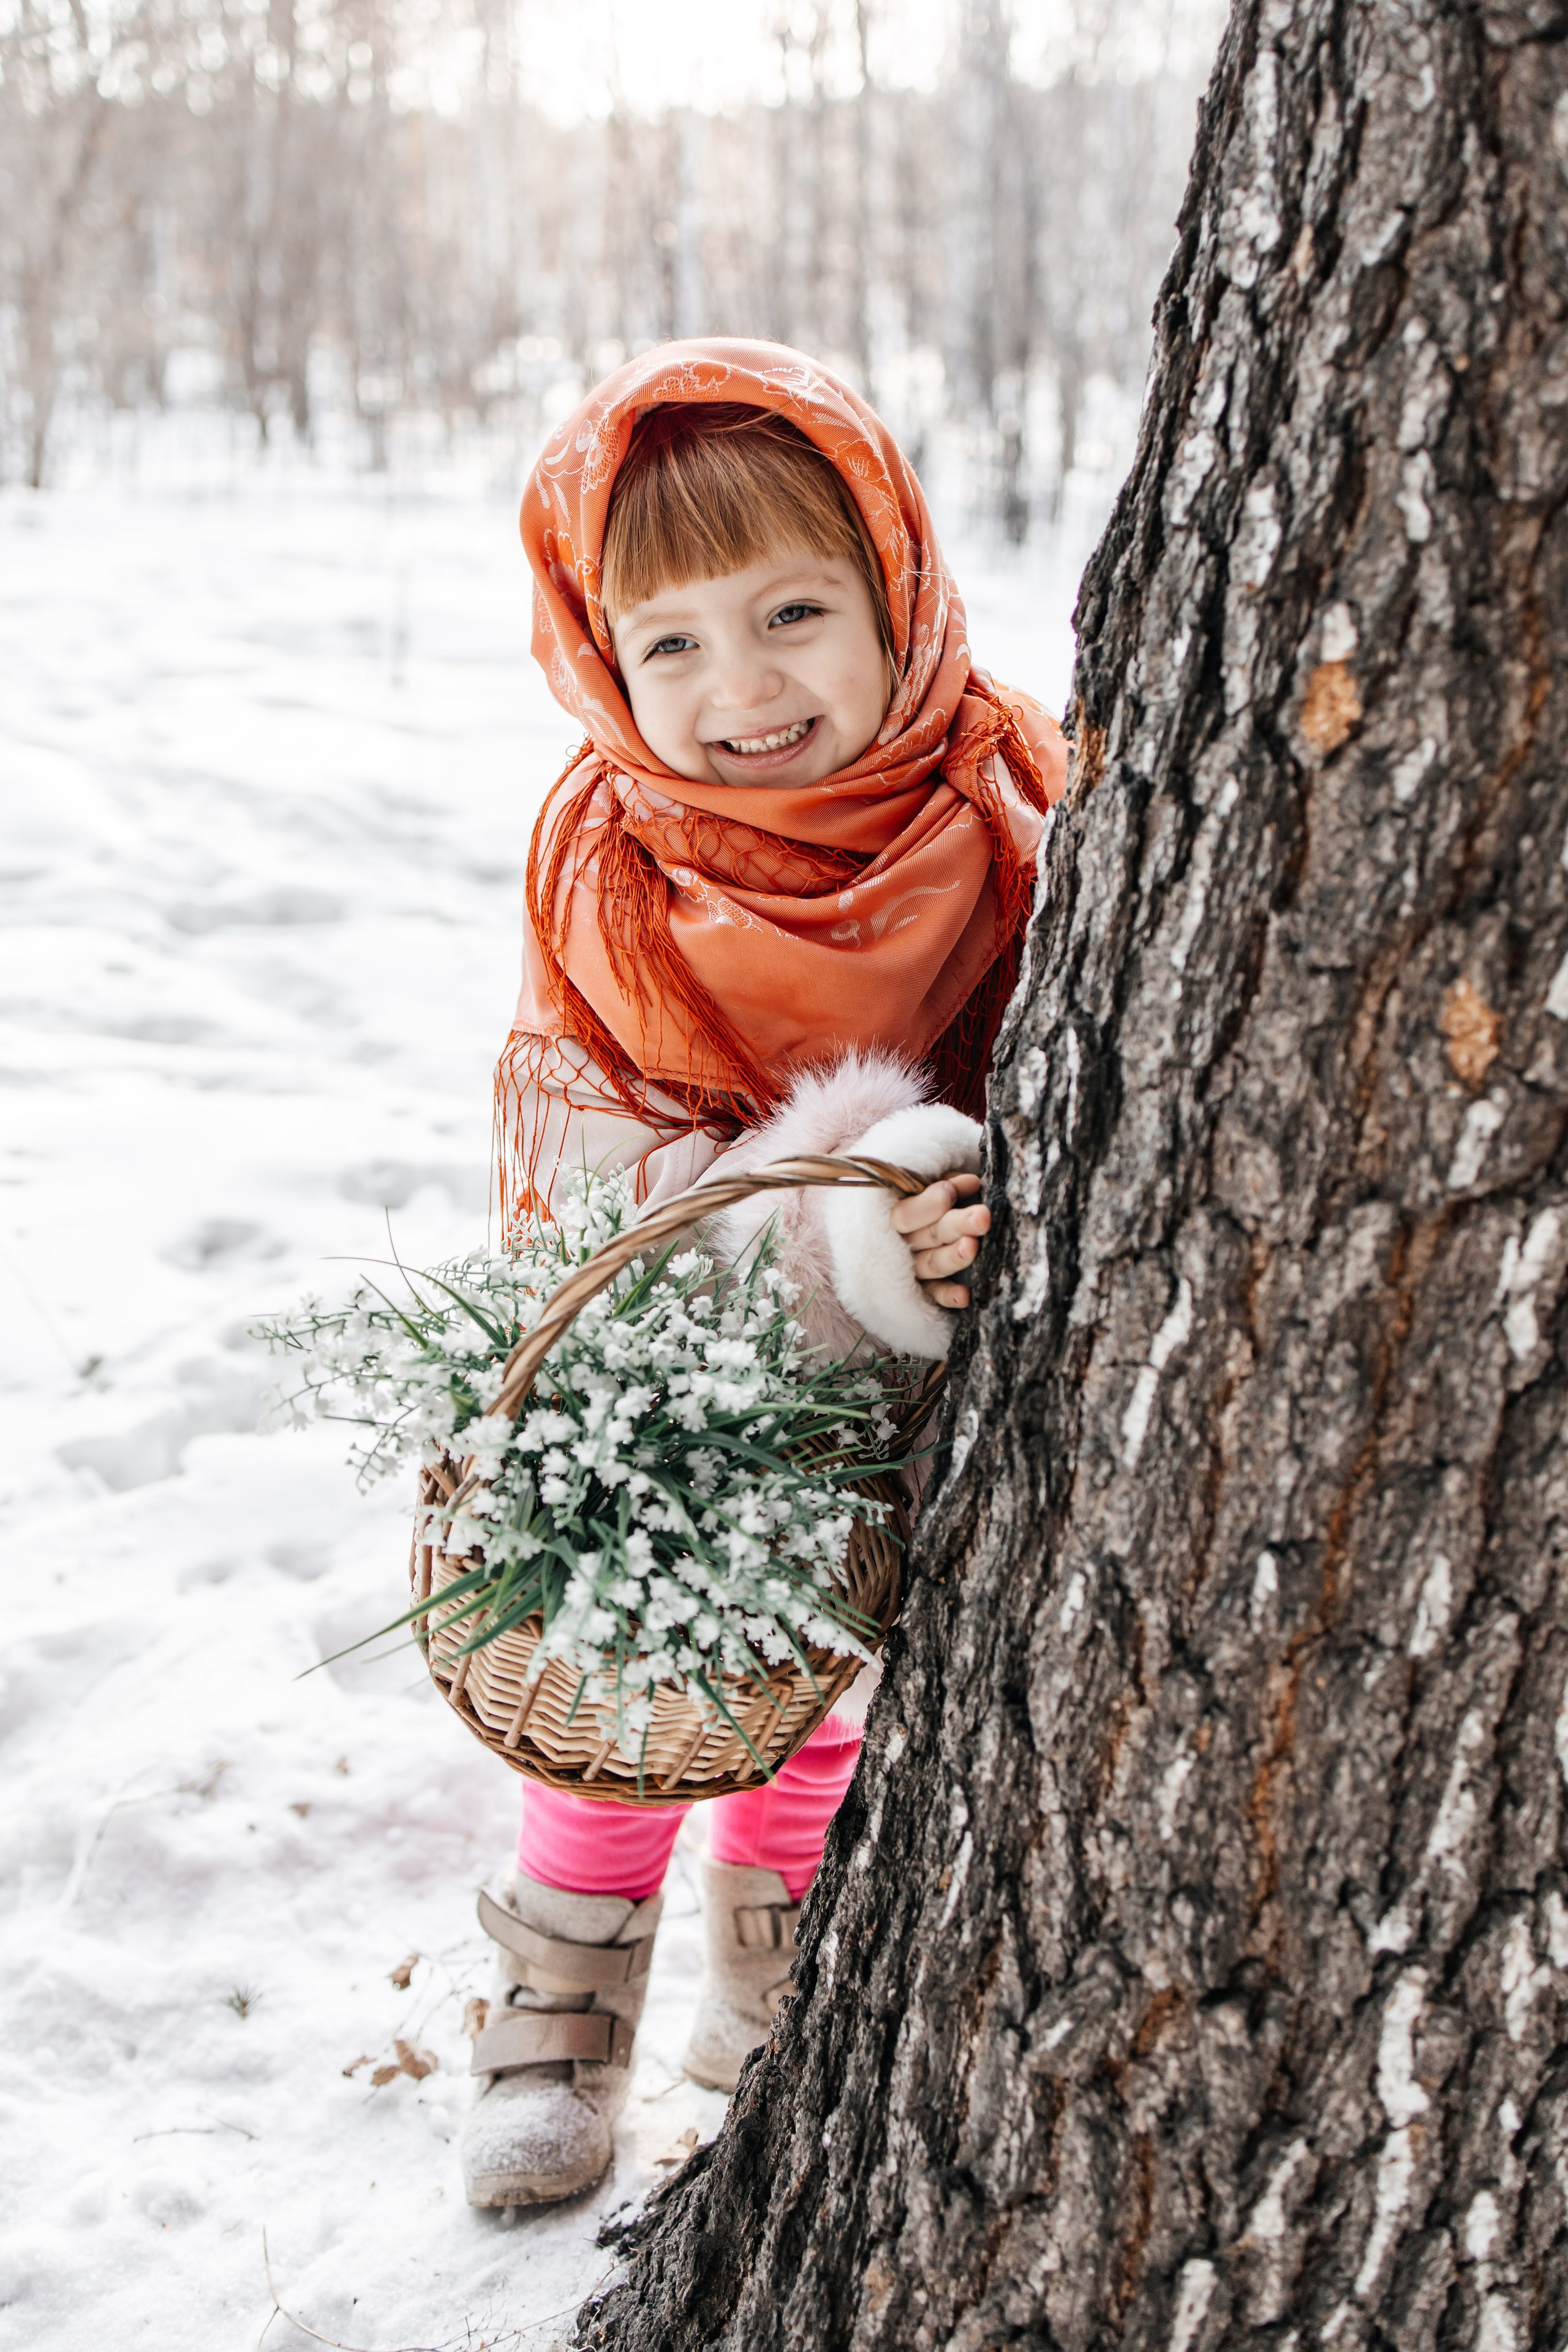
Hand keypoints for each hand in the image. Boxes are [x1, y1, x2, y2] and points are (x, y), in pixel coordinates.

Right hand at [889, 1172, 990, 1309]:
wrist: (913, 1230)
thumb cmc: (928, 1201)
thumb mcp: (932, 1187)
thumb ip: (947, 1184)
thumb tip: (971, 1182)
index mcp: (896, 1214)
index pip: (907, 1214)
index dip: (929, 1204)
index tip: (950, 1192)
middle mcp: (901, 1244)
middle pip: (927, 1236)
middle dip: (956, 1225)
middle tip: (982, 1217)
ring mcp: (912, 1268)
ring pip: (932, 1264)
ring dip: (953, 1257)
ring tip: (973, 1247)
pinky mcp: (925, 1289)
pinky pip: (934, 1294)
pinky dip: (948, 1296)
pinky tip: (965, 1296)